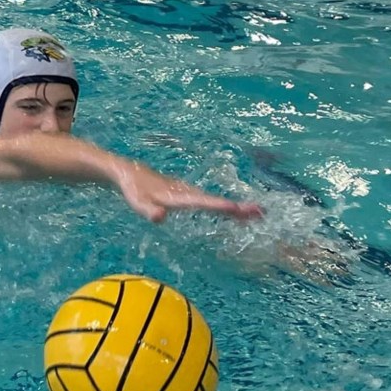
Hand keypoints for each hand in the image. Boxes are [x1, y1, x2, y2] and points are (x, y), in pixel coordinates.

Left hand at [115, 161, 265, 222]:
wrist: (130, 172)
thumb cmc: (134, 190)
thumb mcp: (137, 202)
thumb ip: (147, 210)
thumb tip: (160, 218)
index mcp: (178, 196)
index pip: (203, 203)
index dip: (221, 206)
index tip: (240, 209)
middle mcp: (187, 192)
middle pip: (215, 201)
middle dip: (238, 207)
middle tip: (260, 212)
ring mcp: (188, 191)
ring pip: (214, 200)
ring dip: (234, 207)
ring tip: (255, 213)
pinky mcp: (186, 193)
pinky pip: (209, 200)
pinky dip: (223, 205)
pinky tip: (231, 210)